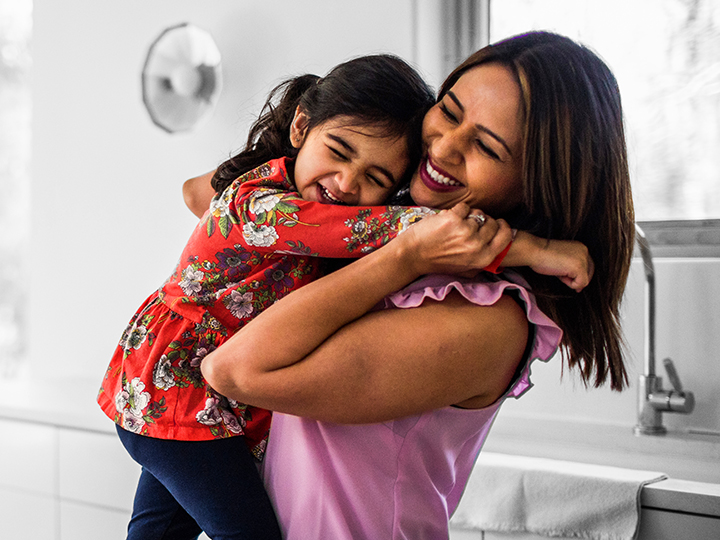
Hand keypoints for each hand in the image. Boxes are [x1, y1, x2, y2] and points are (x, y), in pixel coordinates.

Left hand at [397, 203, 512, 276]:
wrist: (413, 255)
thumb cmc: (438, 261)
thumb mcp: (466, 268)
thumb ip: (483, 258)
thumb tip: (499, 247)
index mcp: (483, 258)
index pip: (505, 237)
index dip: (502, 227)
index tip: (497, 222)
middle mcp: (477, 246)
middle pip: (491, 222)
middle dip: (482, 221)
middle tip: (468, 225)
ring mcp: (465, 231)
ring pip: (477, 213)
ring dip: (467, 216)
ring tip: (454, 226)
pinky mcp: (453, 219)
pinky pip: (463, 207)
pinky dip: (456, 210)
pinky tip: (446, 220)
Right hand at [517, 232, 593, 290]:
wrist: (533, 251)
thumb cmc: (541, 255)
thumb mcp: (561, 258)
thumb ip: (571, 265)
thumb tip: (579, 283)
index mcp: (580, 247)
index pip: (588, 264)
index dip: (581, 275)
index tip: (573, 281)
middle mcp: (584, 251)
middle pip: (589, 272)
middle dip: (578, 279)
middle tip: (569, 283)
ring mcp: (582, 259)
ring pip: (584, 279)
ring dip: (571, 281)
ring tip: (558, 272)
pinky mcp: (579, 267)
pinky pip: (580, 283)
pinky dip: (570, 285)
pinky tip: (560, 275)